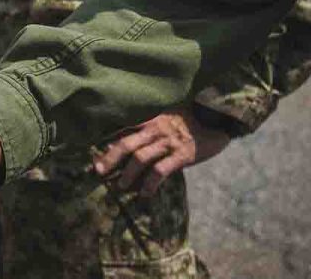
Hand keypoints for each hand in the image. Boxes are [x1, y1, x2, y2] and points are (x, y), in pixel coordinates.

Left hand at [92, 105, 232, 197]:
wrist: (218, 116)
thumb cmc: (190, 118)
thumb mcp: (167, 116)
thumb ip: (150, 125)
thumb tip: (132, 140)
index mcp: (150, 119)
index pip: (122, 128)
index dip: (106, 140)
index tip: (93, 151)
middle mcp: (156, 129)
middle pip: (126, 143)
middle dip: (110, 158)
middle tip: (98, 170)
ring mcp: (168, 142)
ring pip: (140, 158)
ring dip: (128, 174)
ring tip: (121, 186)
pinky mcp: (182, 155)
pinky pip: (161, 171)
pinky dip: (150, 184)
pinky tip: (146, 194)